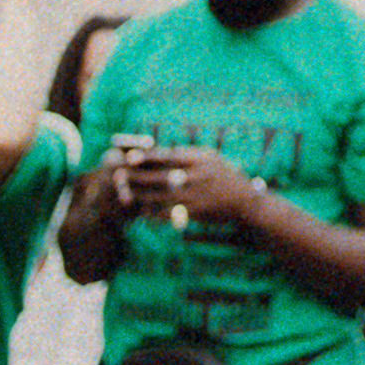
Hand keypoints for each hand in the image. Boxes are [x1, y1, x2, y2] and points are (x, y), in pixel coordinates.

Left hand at [121, 146, 260, 228]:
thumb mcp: (211, 159)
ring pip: (160, 195)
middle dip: (137, 176)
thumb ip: (187, 155)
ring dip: (140, 194)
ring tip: (124, 192)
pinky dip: (153, 212)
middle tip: (118, 175)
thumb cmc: (224, 176)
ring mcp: (196, 195)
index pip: (169, 156)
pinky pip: (168, 212)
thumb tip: (159, 152)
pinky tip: (141, 210)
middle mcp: (197, 176)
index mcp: (200, 159)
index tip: (130, 156)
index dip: (148, 157)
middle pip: (160, 176)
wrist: (246, 201)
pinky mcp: (195, 212)